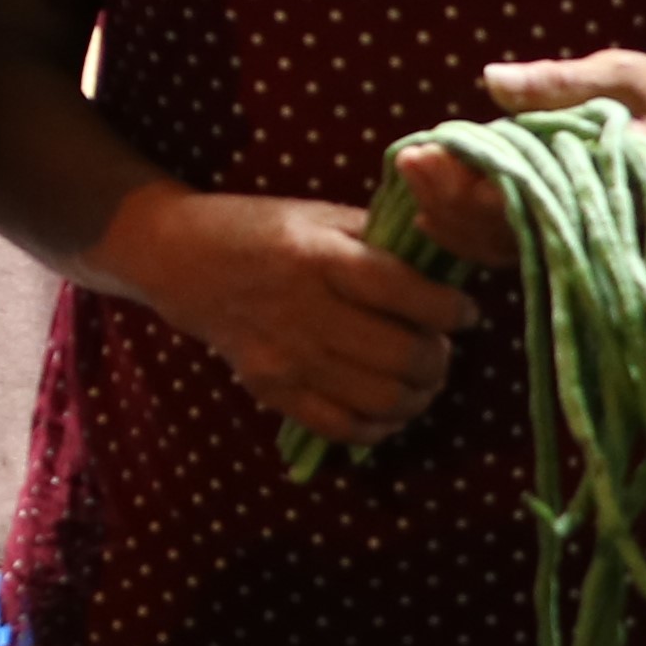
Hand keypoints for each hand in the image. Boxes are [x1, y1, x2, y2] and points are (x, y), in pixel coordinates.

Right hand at [101, 181, 478, 445]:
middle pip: (403, 357)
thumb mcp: (320, 216)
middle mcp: (305, 311)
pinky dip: (378, 426)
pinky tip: (385, 406)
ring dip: (417, 396)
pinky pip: (342, 428)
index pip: (407, 293)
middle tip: (441, 347)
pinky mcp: (270, 390)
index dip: (452, 310)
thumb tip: (448, 265)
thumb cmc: (261, 229)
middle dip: (440, 359)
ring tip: (420, 379)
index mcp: (321, 257)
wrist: (180, 259)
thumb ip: (381, 240)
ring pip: (381, 400)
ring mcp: (285, 357)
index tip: (465, 311)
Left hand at [407, 50, 645, 263]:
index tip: (430, 151)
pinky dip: (462, 231)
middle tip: (408, 159)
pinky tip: (426, 211)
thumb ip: (558, 81)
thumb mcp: (618, 75)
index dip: (471, 181)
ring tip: (410, 172)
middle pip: (504, 226)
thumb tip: (492, 80)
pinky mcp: (556, 233)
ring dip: (447, 212)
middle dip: (448, 193)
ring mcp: (569, 232)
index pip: (527, 199)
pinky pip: (503, 246)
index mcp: (605, 184)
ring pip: (498, 244)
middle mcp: (586, 220)